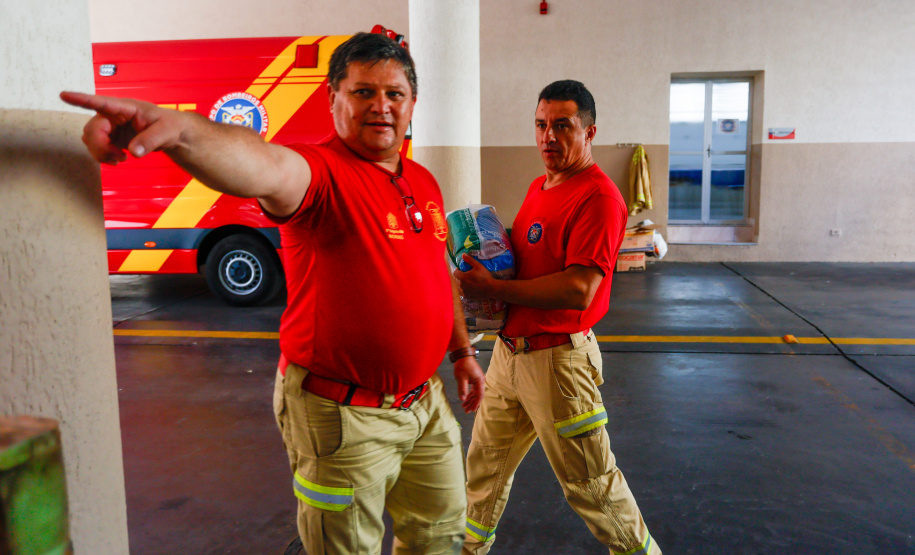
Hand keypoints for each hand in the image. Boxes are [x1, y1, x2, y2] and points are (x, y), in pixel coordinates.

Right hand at [60, 91, 183, 164]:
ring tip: (121, 159)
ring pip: (90, 139)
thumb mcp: (166, 132)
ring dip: (101, 153)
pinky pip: (96, 147)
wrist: (172, 135)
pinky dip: (103, 157)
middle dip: (100, 146)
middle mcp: (113, 115)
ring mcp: (110, 127)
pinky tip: (118, 159)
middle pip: (92, 129)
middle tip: (120, 157)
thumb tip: (133, 152)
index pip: (101, 102)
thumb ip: (150, 140)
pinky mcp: (110, 138)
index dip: (82, 99)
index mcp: (125, 107)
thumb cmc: (171, 126)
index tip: (63, 94)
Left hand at [452, 254, 496, 299]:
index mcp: (462, 277)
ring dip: (462, 283)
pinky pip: (463, 292)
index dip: (458, 270)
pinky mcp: (466, 296)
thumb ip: (470, 260)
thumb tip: (463, 254)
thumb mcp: (478, 266)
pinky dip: (465, 289)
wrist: (491, 289)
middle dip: (461, 276)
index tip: (463, 269)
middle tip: (468, 275)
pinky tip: (471, 287)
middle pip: (457, 279)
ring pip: (459, 286)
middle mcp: (461, 285)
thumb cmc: (485, 276)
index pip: (455, 273)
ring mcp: (463, 292)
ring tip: (469, 281)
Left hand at [453, 355, 484, 412]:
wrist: (463, 355)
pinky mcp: (474, 378)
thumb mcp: (461, 378)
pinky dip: (469, 394)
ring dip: (470, 399)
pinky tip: (465, 399)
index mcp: (480, 381)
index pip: (479, 395)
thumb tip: (463, 399)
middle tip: (466, 410)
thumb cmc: (463, 365)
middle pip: (477, 395)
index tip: (471, 410)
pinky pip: (473, 389)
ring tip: (464, 406)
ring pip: (475, 393)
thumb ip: (462, 389)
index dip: (475, 403)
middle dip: (472, 403)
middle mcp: (480, 381)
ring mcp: (477, 380)